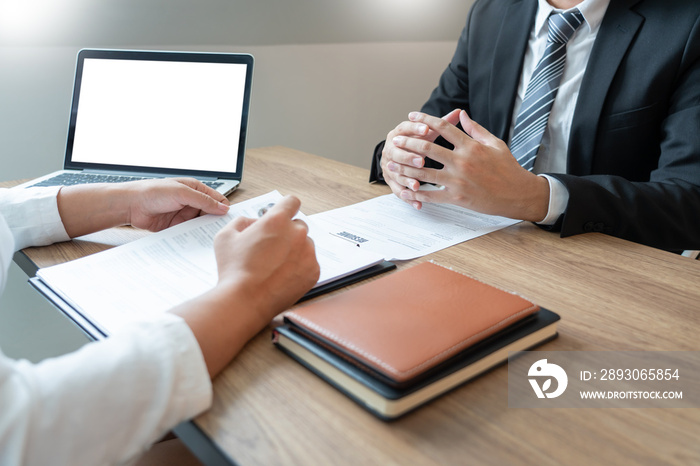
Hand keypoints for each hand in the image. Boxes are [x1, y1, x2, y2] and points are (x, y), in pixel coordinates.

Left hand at [125, 178, 229, 230]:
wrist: (130, 205)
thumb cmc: (152, 192)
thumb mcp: (182, 192)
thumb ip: (203, 200)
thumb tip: (223, 208)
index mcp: (195, 189)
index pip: (217, 199)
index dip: (224, 209)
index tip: (228, 220)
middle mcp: (191, 201)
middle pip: (210, 214)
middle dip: (214, 222)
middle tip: (220, 232)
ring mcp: (183, 214)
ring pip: (200, 225)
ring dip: (203, 230)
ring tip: (209, 239)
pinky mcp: (176, 226)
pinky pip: (189, 232)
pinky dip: (193, 237)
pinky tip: (196, 242)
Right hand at [213, 195, 319, 326]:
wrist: (245, 301)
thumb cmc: (234, 269)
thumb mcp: (226, 237)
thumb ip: (241, 222)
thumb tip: (253, 222)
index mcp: (277, 220)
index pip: (291, 201)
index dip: (285, 207)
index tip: (282, 214)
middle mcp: (297, 233)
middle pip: (298, 225)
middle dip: (286, 232)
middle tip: (271, 247)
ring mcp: (308, 253)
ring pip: (304, 245)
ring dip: (294, 250)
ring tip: (274, 266)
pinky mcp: (313, 271)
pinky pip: (308, 263)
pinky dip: (299, 267)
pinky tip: (282, 276)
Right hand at [380, 109, 461, 196]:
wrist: (399, 153)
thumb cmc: (420, 142)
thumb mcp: (428, 132)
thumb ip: (443, 123)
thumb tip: (459, 111)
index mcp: (399, 132)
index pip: (404, 128)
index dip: (415, 129)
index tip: (427, 130)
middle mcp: (391, 148)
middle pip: (396, 152)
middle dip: (409, 157)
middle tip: (421, 161)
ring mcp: (389, 165)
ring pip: (396, 173)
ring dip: (406, 179)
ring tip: (417, 185)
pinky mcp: (391, 181)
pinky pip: (398, 191)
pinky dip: (408, 197)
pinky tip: (418, 204)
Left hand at [384, 110, 549, 221]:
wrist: (517, 194)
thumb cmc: (507, 167)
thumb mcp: (494, 143)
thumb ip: (475, 128)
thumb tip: (461, 114)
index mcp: (470, 146)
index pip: (443, 127)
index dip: (425, 119)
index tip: (412, 116)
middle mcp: (462, 161)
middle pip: (427, 148)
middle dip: (408, 143)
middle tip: (395, 140)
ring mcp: (458, 180)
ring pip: (424, 173)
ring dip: (405, 168)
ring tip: (392, 164)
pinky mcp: (457, 197)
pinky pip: (432, 195)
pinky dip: (417, 193)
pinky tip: (406, 191)